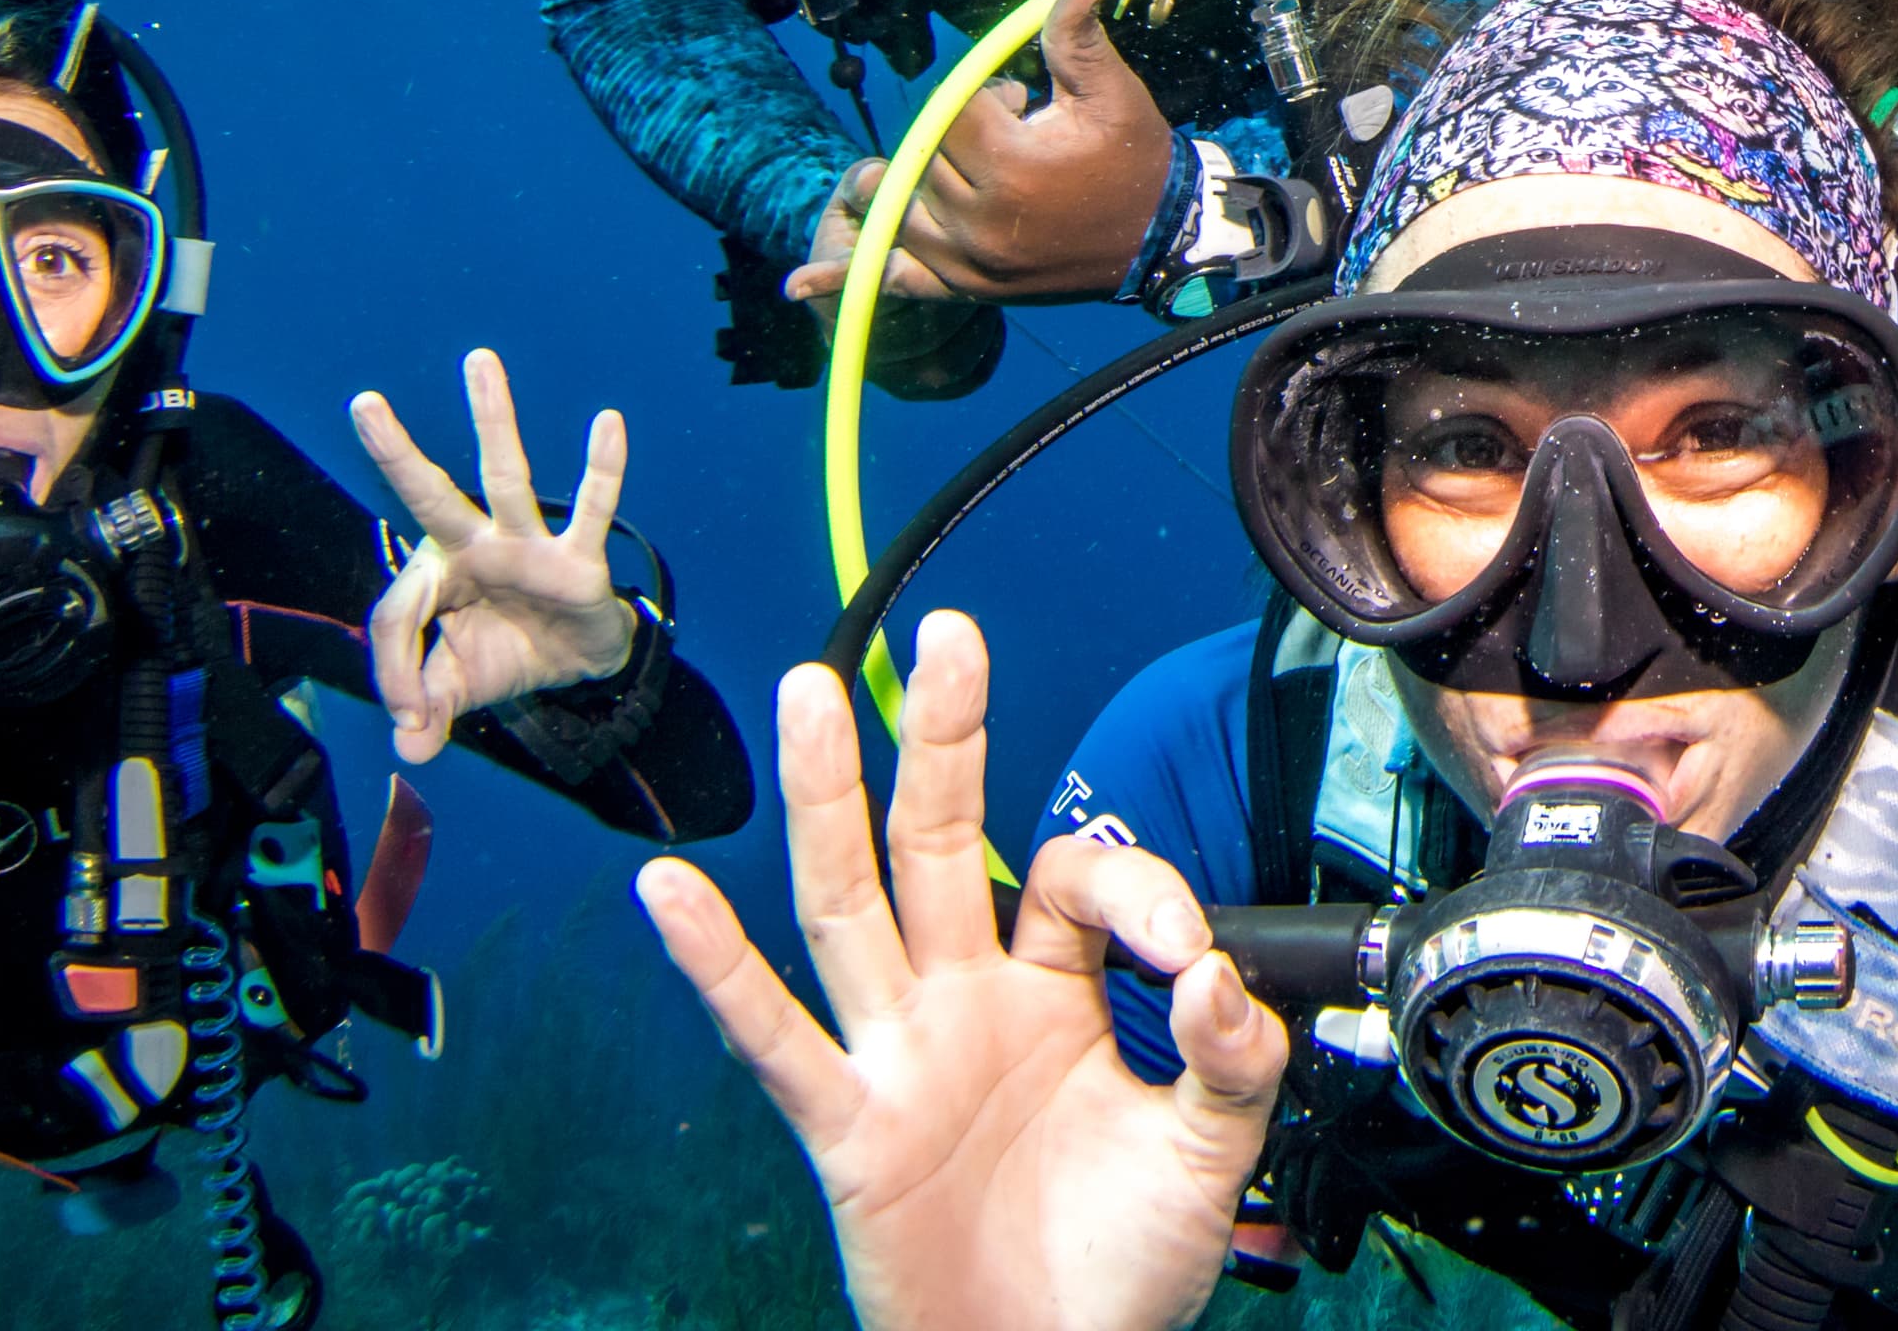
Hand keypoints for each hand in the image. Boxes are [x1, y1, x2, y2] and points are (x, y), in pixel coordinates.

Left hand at [353, 350, 641, 766]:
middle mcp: (475, 547)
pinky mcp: (577, 558)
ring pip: (504, 477)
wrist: (576, 667)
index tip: (411, 717)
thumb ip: (425, 711)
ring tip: (477, 361)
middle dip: (394, 454)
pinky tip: (608, 423)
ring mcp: (526, 546)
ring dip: (491, 420)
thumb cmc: (506, 656)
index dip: (394, 670)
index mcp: (437, 576)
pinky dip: (602, 469)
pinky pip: (592, 509)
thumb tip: (410, 745)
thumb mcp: (457, 690)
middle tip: (362, 404)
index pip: (398, 611)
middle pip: (428, 495)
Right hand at [637, 615, 1285, 1330]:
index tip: (1187, 958)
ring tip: (812, 692)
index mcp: (1050, 987)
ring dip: (830, 798)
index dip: (1136, 890)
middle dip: (943, 736)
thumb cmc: (1121, 1261)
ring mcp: (898, 1052)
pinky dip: (715, 967)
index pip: (1073, 877)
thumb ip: (1227, 1055)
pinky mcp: (851, 1125)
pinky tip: (670, 895)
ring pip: (851, 901)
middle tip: (947, 636)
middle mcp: (963, 997)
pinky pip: (775, 1038)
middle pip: (939, 838)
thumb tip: (1212, 977)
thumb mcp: (1209, 1147)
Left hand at [781, 0, 1176, 306]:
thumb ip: (1077, 39)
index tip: (1015, 100)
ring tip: (928, 168)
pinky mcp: (964, 289)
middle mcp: (980, 221)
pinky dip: (847, 279)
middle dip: (952, 135)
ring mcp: (967, 262)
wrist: (1161, 240)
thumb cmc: (1136, 162)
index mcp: (1014, 168)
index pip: (953, 111)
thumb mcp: (1112, 95)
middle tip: (1001, 135)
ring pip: (898, 207)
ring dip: (899, 182)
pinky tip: (801, 284)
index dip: (983, 96)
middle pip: (922, 156)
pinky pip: (893, 282)